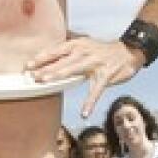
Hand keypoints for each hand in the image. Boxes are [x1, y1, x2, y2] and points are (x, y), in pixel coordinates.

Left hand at [25, 35, 143, 117]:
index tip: (28, 65)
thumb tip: (47, 55)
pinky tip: (84, 113)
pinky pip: (96, 90)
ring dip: (60, 76)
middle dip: (46, 68)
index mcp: (77, 45)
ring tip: (47, 83)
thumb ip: (67, 50)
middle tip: (32, 76)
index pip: (56, 51)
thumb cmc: (101, 50)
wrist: (129, 51)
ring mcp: (95, 63)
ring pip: (74, 70)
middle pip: (62, 61)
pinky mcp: (106, 76)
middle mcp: (84, 52)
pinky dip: (90, 102)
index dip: (42, 58)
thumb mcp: (84, 45)